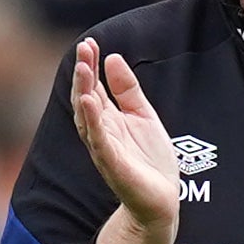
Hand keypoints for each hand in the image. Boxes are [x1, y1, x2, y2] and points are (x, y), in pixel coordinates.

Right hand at [71, 38, 179, 237]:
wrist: (161, 201)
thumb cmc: (150, 161)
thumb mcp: (143, 116)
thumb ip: (128, 90)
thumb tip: (113, 58)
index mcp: (107, 120)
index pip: (93, 87)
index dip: (91, 66)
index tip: (90, 43)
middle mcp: (100, 133)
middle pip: (86, 98)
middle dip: (84, 74)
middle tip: (84, 48)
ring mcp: (104, 149)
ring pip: (87, 118)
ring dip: (83, 92)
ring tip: (83, 68)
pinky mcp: (113, 166)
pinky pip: (99, 142)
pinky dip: (92, 122)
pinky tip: (89, 103)